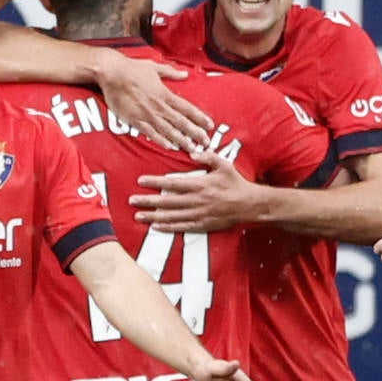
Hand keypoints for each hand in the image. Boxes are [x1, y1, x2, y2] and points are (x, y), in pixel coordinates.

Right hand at [94, 53, 213, 150]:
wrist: (112, 73)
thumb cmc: (132, 68)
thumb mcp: (154, 67)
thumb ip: (171, 72)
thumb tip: (185, 74)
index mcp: (165, 94)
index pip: (187, 108)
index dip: (199, 118)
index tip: (209, 125)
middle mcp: (159, 106)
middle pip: (181, 122)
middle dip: (195, 133)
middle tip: (206, 142)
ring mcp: (147, 114)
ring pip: (168, 130)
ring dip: (181, 140)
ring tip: (192, 149)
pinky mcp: (134, 120)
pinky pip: (150, 133)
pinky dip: (161, 140)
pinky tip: (170, 147)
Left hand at [132, 148, 264, 231]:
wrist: (249, 205)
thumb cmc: (236, 183)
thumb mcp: (224, 165)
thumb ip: (208, 157)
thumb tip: (192, 152)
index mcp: (200, 185)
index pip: (172, 183)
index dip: (155, 182)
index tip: (140, 181)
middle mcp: (196, 200)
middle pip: (167, 201)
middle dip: (148, 201)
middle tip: (132, 201)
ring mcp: (199, 214)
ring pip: (171, 216)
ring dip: (153, 216)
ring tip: (138, 216)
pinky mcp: (202, 224)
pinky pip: (182, 227)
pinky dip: (168, 227)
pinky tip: (156, 227)